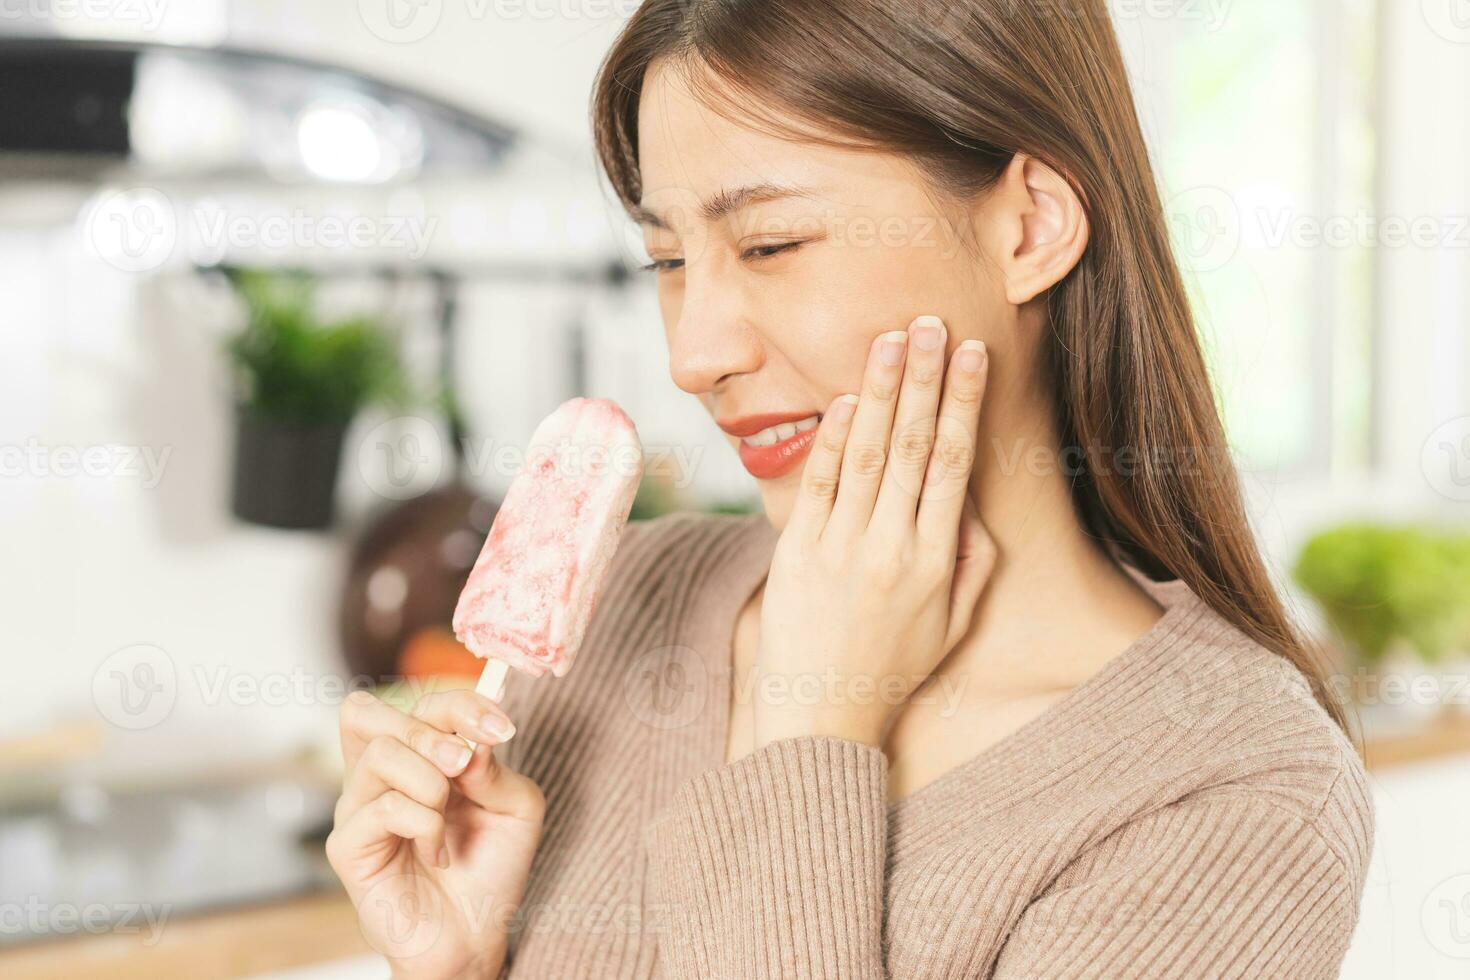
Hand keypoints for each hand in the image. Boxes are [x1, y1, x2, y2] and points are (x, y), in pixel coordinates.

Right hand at [327, 689, 544, 979]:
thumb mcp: (516, 808)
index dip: (460, 703)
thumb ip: (497, 769)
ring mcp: (357, 810)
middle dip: (428, 728)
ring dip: (432, 780)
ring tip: (449, 814)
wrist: (476, 935)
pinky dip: (426, 825)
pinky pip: (384, 808)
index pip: (416, 702)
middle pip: (364, 712)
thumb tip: (471, 744)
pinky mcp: (348, 848)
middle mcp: (378, 777)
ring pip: (380, 754)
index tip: (502, 729)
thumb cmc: (490, 867)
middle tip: (462, 762)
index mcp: (414, 757)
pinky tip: (437, 853)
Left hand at [754, 315, 995, 747]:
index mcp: (935, 561)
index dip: (962, 403)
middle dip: (924, 380)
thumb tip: (974, 505)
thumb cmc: (891, 668)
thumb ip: (973, 563)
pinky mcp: (797, 553)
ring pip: (866, 456)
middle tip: (932, 324)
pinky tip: (842, 398)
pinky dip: (830, 439)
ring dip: (879, 393)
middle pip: (911, 447)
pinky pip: (817, 485)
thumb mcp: (952, 625)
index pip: (952, 464)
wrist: (821, 715)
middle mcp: (891, 549)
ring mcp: (841, 549)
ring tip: (891, 341)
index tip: (972, 354)